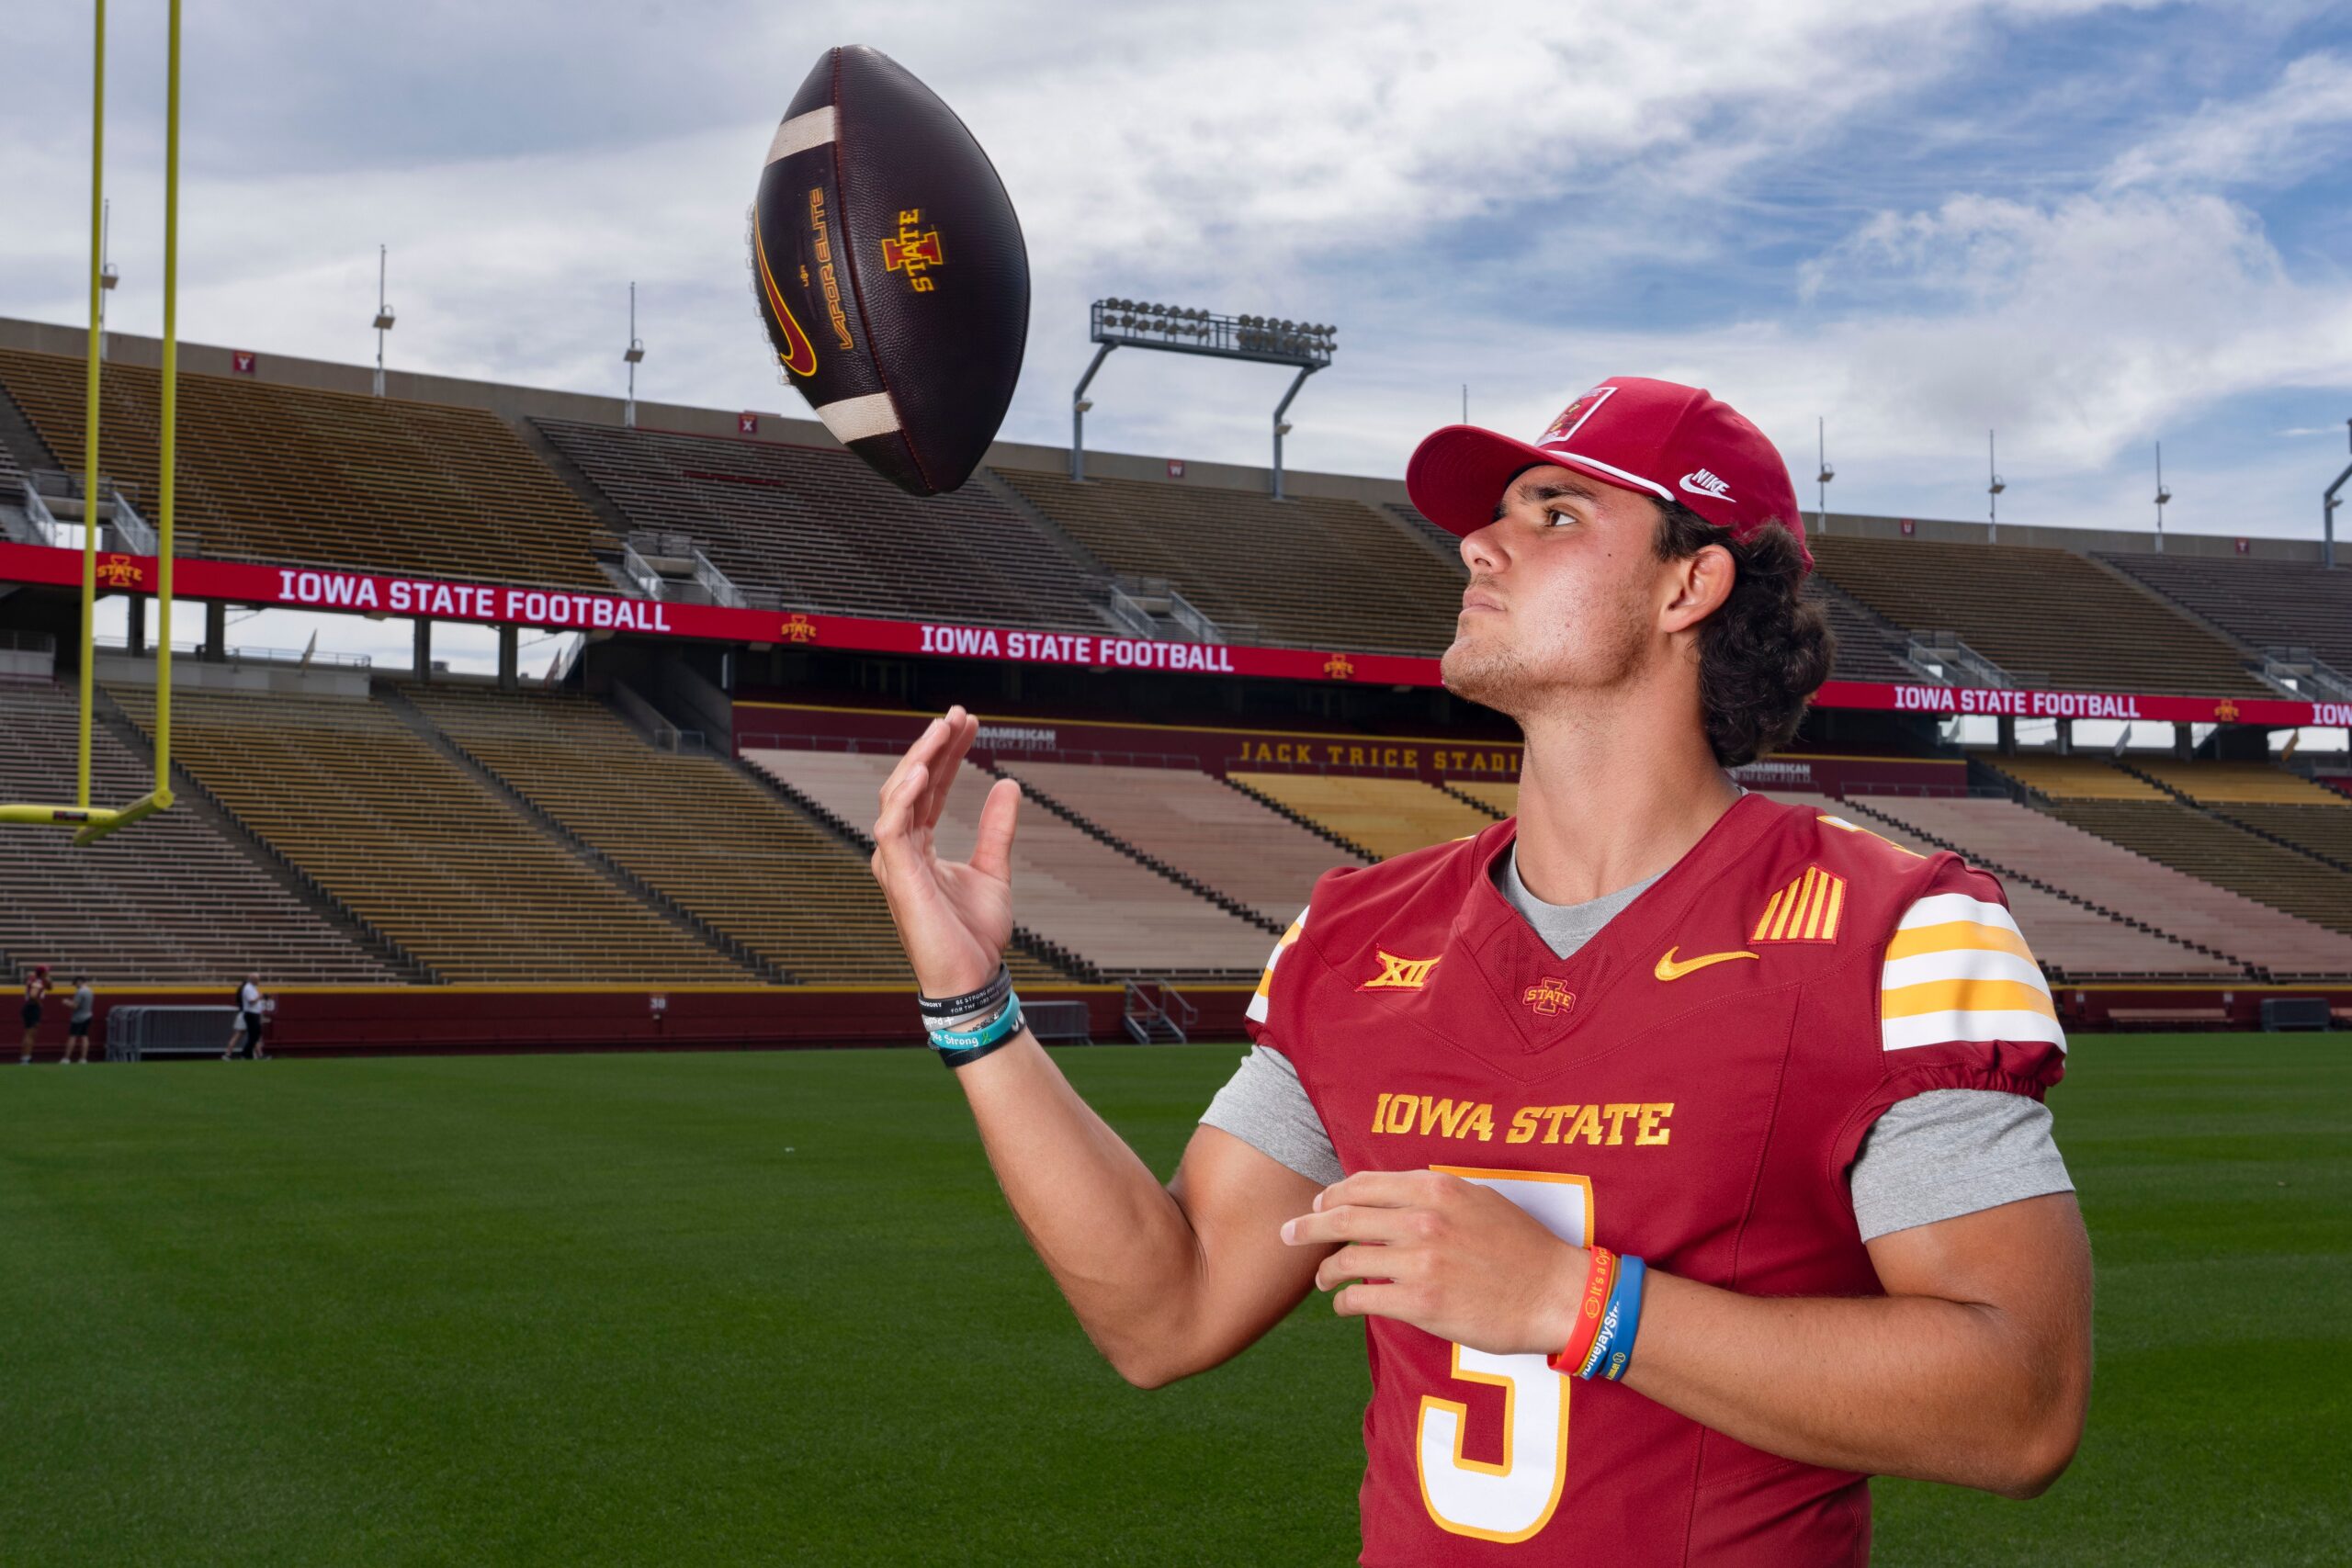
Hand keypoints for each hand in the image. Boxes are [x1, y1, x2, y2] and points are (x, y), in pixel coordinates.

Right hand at [869, 705, 1022, 998]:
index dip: (948, 753)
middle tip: (959, 714)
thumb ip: (997, 828)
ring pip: (896, 795)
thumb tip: (1008, 784)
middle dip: (933, 746)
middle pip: (912, 783)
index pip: (930, 787)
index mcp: (920, 847)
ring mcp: (896, 862)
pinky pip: (891, 826)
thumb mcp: (993, 870)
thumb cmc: (975, 935)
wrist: (973, 978)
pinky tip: (922, 768)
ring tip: (944, 728)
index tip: (970, 724)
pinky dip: (903, 795)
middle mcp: (902, 850)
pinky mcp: (898, 876)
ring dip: (919, 758)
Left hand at [1280, 1170, 1589, 1355]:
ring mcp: (1419, 1262)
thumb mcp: (1479, 1199)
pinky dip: (1346, 1302)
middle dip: (1307, 1225)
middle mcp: (1423, 1220)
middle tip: (1288, 1234)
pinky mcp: (1421, 1303)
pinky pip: (1363, 1299)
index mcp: (1436, 1189)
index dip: (1332, 1195)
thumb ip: (1434, 1195)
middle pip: (1343, 1217)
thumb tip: (1393, 1198)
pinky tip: (1345, 1304)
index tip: (1319, 1204)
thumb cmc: (1522, 1248)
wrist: (1556, 1293)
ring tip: (1322, 1278)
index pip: (1364, 1185)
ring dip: (1326, 1270)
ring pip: (1347, 1260)